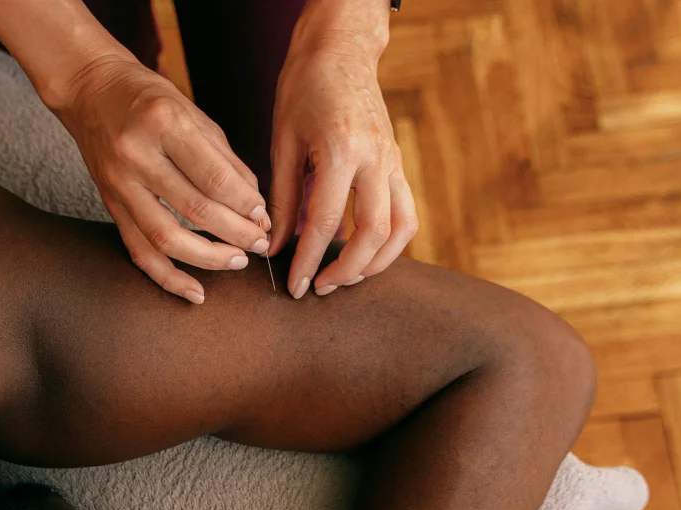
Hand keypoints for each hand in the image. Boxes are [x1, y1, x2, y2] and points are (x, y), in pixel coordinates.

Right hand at [58, 55, 270, 303]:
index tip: (265, 216)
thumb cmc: (149, 98)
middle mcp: (137, 155)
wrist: (90, 90)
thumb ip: (225, 159)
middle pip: (195, 209)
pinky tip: (196, 292)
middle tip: (260, 243)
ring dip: (208, 258)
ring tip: (237, 261)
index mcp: (164, 123)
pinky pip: (139, 251)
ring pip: (167, 238)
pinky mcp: (110, 205)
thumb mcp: (193, 113)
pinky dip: (168, 277)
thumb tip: (257, 206)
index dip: (245, 203)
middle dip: (236, 232)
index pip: (213, 176)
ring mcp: (119, 184)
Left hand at [268, 36, 417, 298]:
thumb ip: (282, 199)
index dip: (308, 261)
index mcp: (341, 150)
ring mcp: (394, 161)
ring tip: (344, 278)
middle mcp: (376, 158)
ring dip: (375, 263)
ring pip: (402, 229)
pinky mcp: (399, 164)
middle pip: (373, 234)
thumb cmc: (304, 89)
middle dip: (346, 271)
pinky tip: (362, 254)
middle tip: (318, 289)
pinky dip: (389, 243)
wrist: (341, 50)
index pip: (326, 223)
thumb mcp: (283, 142)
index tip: (294, 286)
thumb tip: (274, 247)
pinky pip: (406, 214)